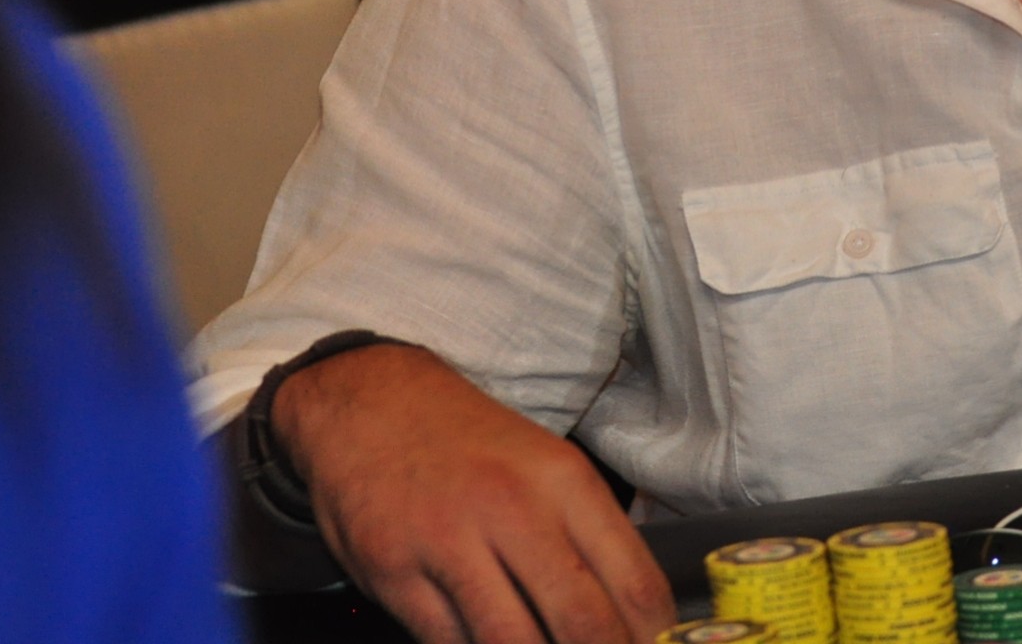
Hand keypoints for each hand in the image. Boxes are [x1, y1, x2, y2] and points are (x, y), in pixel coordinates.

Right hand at [272, 343, 675, 643]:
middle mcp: (512, 510)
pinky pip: (450, 643)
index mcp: (563, 481)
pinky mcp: (393, 573)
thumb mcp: (544, 465)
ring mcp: (448, 544)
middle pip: (583, 625)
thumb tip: (630, 616)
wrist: (368, 403)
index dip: (653, 639)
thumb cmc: (469, 443)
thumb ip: (586, 536)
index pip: (634, 584)